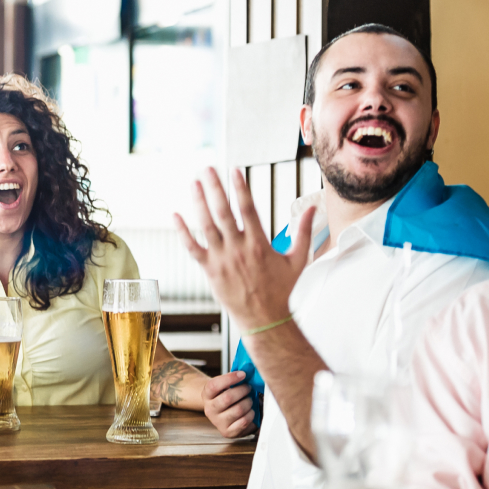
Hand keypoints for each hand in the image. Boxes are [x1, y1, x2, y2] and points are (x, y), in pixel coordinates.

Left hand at [174, 167, 314, 334]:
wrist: (264, 319)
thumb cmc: (281, 290)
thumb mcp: (298, 259)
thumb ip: (303, 231)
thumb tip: (313, 208)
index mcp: (259, 243)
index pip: (247, 208)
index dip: (240, 188)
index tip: (234, 170)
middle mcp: (238, 248)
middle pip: (223, 212)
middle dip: (215, 188)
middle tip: (207, 169)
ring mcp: (222, 259)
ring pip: (206, 226)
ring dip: (199, 203)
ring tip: (194, 184)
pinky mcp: (210, 270)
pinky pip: (192, 248)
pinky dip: (183, 232)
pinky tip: (176, 215)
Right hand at [202, 370, 255, 437]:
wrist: (220, 413)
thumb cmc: (225, 396)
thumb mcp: (224, 386)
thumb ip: (234, 379)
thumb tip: (249, 371)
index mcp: (206, 394)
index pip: (214, 385)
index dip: (230, 378)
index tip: (243, 374)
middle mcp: (209, 409)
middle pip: (228, 397)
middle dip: (243, 390)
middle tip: (249, 387)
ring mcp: (217, 422)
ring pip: (238, 410)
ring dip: (249, 402)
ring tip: (250, 400)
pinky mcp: (227, 432)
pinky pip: (243, 422)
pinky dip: (251, 415)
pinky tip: (251, 411)